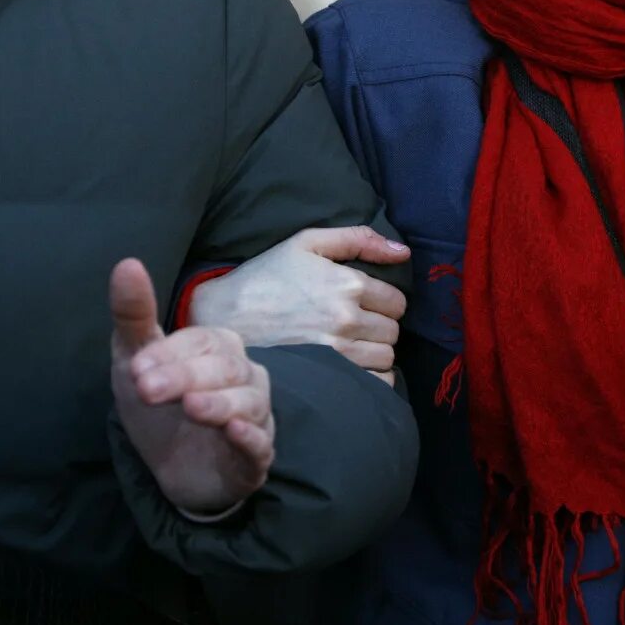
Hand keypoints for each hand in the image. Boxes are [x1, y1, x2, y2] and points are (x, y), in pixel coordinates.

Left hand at [111, 258, 275, 515]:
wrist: (173, 470)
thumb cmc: (159, 406)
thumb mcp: (137, 361)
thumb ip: (134, 315)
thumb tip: (126, 263)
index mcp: (219, 349)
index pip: (202, 342)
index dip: (171, 354)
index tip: (136, 368)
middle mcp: (245, 377)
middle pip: (226, 368)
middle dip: (186, 377)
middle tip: (148, 389)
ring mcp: (254, 418)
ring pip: (249, 403)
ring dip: (220, 404)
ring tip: (190, 408)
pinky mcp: (255, 459)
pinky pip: (263, 445)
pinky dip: (251, 438)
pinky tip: (234, 432)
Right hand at [189, 227, 409, 382]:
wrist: (221, 317)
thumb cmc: (264, 277)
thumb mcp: (306, 243)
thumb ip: (358, 239)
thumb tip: (403, 252)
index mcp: (348, 284)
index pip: (397, 302)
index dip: (384, 302)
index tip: (366, 304)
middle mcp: (346, 319)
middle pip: (393, 332)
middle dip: (379, 327)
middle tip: (356, 325)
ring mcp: (336, 352)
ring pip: (386, 358)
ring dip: (374, 353)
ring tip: (350, 346)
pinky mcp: (325, 377)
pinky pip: (373, 384)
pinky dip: (368, 378)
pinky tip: (349, 367)